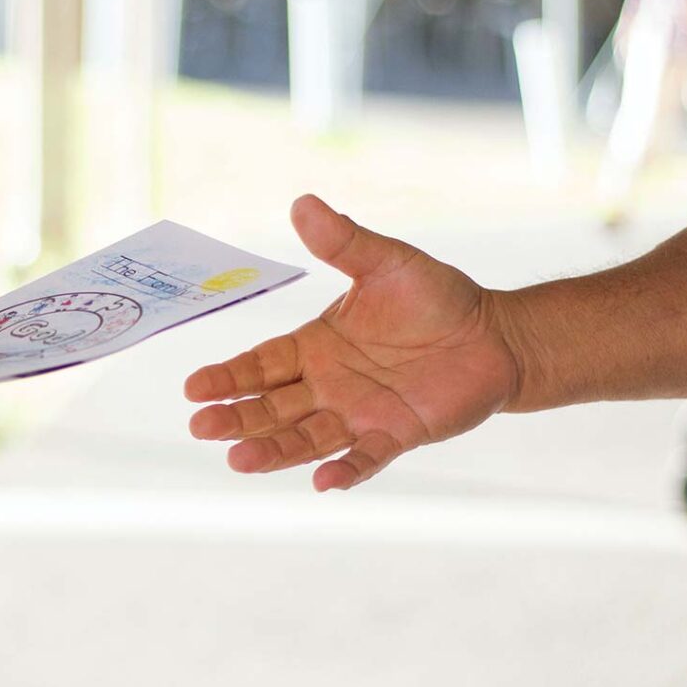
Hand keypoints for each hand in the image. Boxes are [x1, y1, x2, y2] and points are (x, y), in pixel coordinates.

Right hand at [185, 196, 520, 490]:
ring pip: (305, 438)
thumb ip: (343, 242)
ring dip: (274, 450)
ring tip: (239, 460)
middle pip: (271, 407)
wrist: (493, 334)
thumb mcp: (385, 263)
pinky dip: (345, 470)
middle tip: (202, 427)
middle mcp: (326, 386)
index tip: (193, 388)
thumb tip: (303, 204)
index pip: (260, 365)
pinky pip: (366, 456)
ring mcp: (357, 413)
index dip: (228, 377)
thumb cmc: (434, 297)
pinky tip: (323, 482)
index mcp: (314, 346)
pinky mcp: (395, 434)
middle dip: (236, 418)